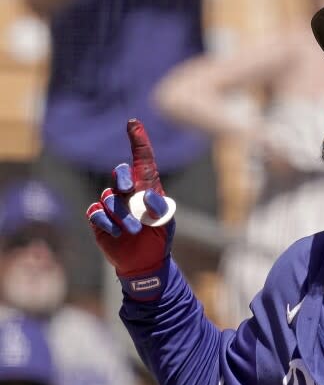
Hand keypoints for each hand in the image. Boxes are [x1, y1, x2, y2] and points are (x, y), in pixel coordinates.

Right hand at [86, 119, 174, 298]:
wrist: (144, 262)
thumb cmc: (158, 238)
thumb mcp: (165, 222)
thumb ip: (159, 206)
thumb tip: (145, 195)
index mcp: (147, 187)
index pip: (142, 160)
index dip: (138, 141)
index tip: (133, 123)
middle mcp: (128, 192)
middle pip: (120, 172)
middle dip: (123, 177)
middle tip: (128, 189)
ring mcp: (112, 204)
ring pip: (109, 198)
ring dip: (121, 214)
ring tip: (134, 229)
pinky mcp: (99, 219)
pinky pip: (96, 213)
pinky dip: (106, 222)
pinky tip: (116, 233)